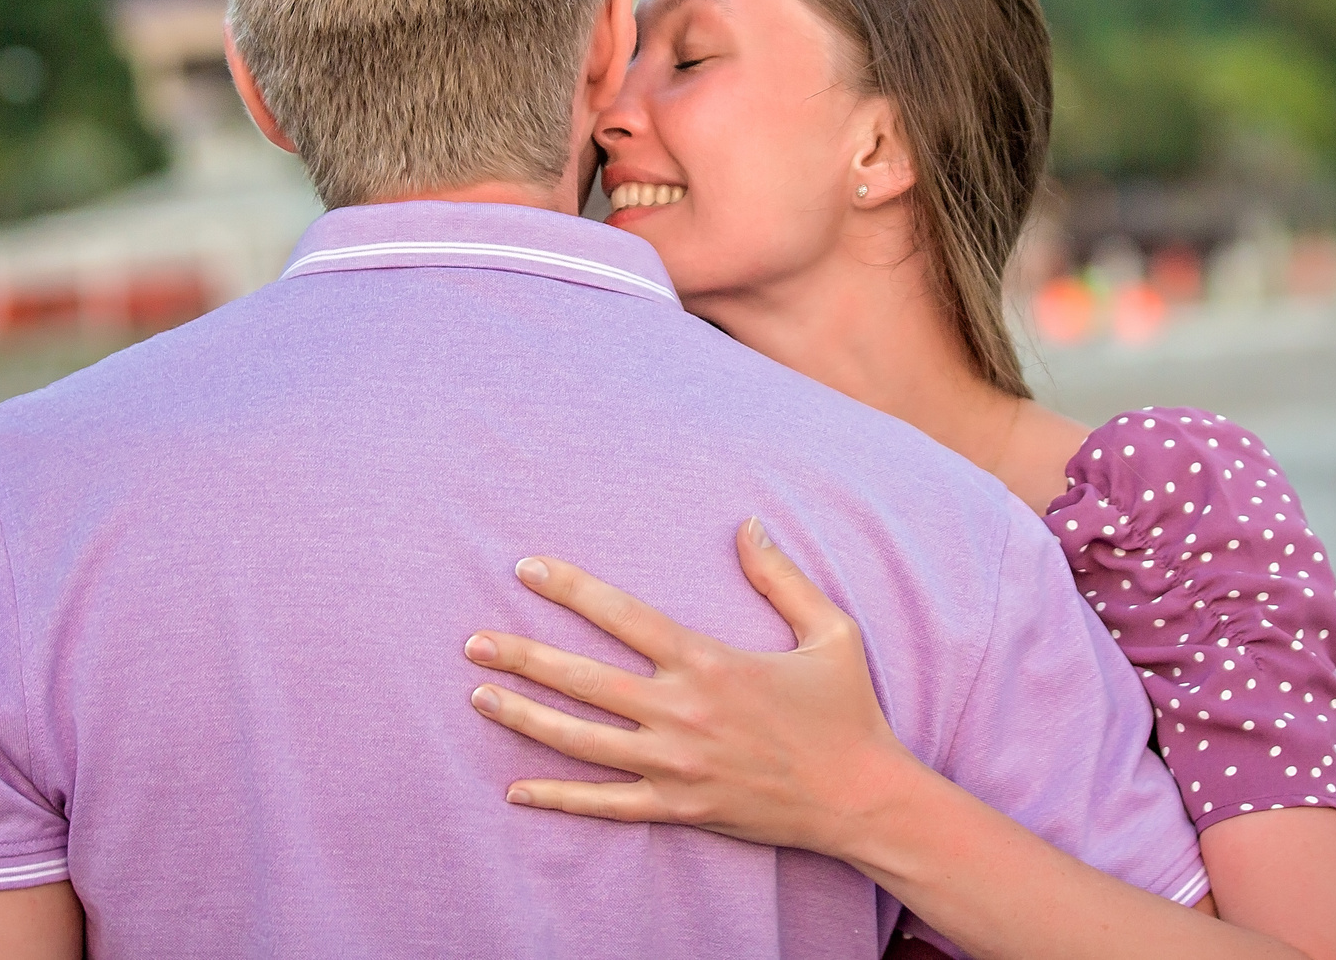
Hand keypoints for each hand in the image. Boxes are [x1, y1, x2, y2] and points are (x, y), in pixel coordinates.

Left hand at [463, 518, 922, 856]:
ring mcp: (676, 766)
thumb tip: (748, 524)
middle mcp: (683, 713)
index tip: (526, 567)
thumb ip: (781, 577)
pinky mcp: (681, 810)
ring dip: (525, 718)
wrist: (864, 799)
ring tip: (479, 697)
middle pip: (584, 680)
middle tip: (471, 641)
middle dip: (523, 656)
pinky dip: (558, 799)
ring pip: (582, 742)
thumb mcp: (830, 631)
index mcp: (711, 662)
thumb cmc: (848, 712)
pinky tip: (516, 790)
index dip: (570, 588)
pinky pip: (607, 806)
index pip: (623, 616)